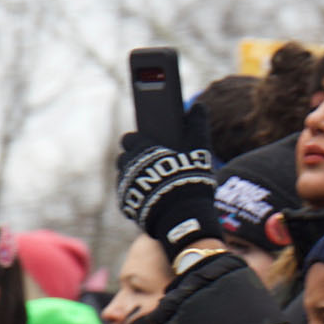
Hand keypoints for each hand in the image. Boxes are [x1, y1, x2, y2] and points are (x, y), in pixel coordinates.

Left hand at [116, 102, 219, 257]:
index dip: (140, 141)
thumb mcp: (198, 149)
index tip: (151, 145)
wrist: (183, 218)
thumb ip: (197, 125)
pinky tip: (154, 197)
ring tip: (155, 182)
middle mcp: (127, 167)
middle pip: (125, 158)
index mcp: (140, 149)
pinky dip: (138, 195)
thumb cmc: (189, 179)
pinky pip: (129, 196)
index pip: (131, 138)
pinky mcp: (126, 206)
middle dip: (136, 159)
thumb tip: (198, 106)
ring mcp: (125, 187)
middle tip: (155, 165)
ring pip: (125, 177)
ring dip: (135, 177)